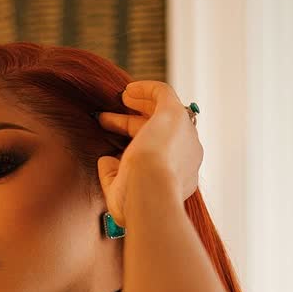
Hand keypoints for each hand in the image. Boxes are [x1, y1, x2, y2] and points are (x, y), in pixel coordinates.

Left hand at [95, 81, 202, 228]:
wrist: (149, 193)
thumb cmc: (135, 202)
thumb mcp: (120, 192)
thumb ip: (114, 176)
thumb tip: (106, 158)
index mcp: (178, 176)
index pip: (158, 154)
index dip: (134, 145)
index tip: (112, 141)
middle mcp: (186, 155)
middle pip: (161, 131)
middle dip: (133, 123)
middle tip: (107, 120)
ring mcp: (184, 134)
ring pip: (164, 111)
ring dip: (141, 103)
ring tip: (121, 98)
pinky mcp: (175, 115)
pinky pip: (164, 94)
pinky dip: (146, 89)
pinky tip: (128, 90)